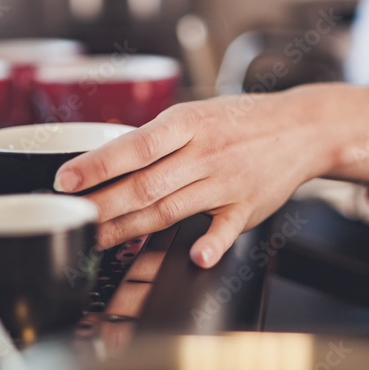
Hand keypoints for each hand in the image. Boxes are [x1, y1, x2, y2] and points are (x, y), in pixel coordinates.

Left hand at [53, 89, 324, 267]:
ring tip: (98, 240)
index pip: (135, 146)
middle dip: (102, 205)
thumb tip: (107, 162)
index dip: (98, 164)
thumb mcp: (197, 114)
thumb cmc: (241, 121)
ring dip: (130, 229)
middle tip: (73, 219)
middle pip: (146, 184)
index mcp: (188, 123)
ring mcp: (227, 181)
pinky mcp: (247, 207)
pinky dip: (212, 243)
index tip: (66, 179)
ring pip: (171, 209)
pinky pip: (226, 228)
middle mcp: (206, 152)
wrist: (301, 127)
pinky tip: (196, 256)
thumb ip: (157, 140)